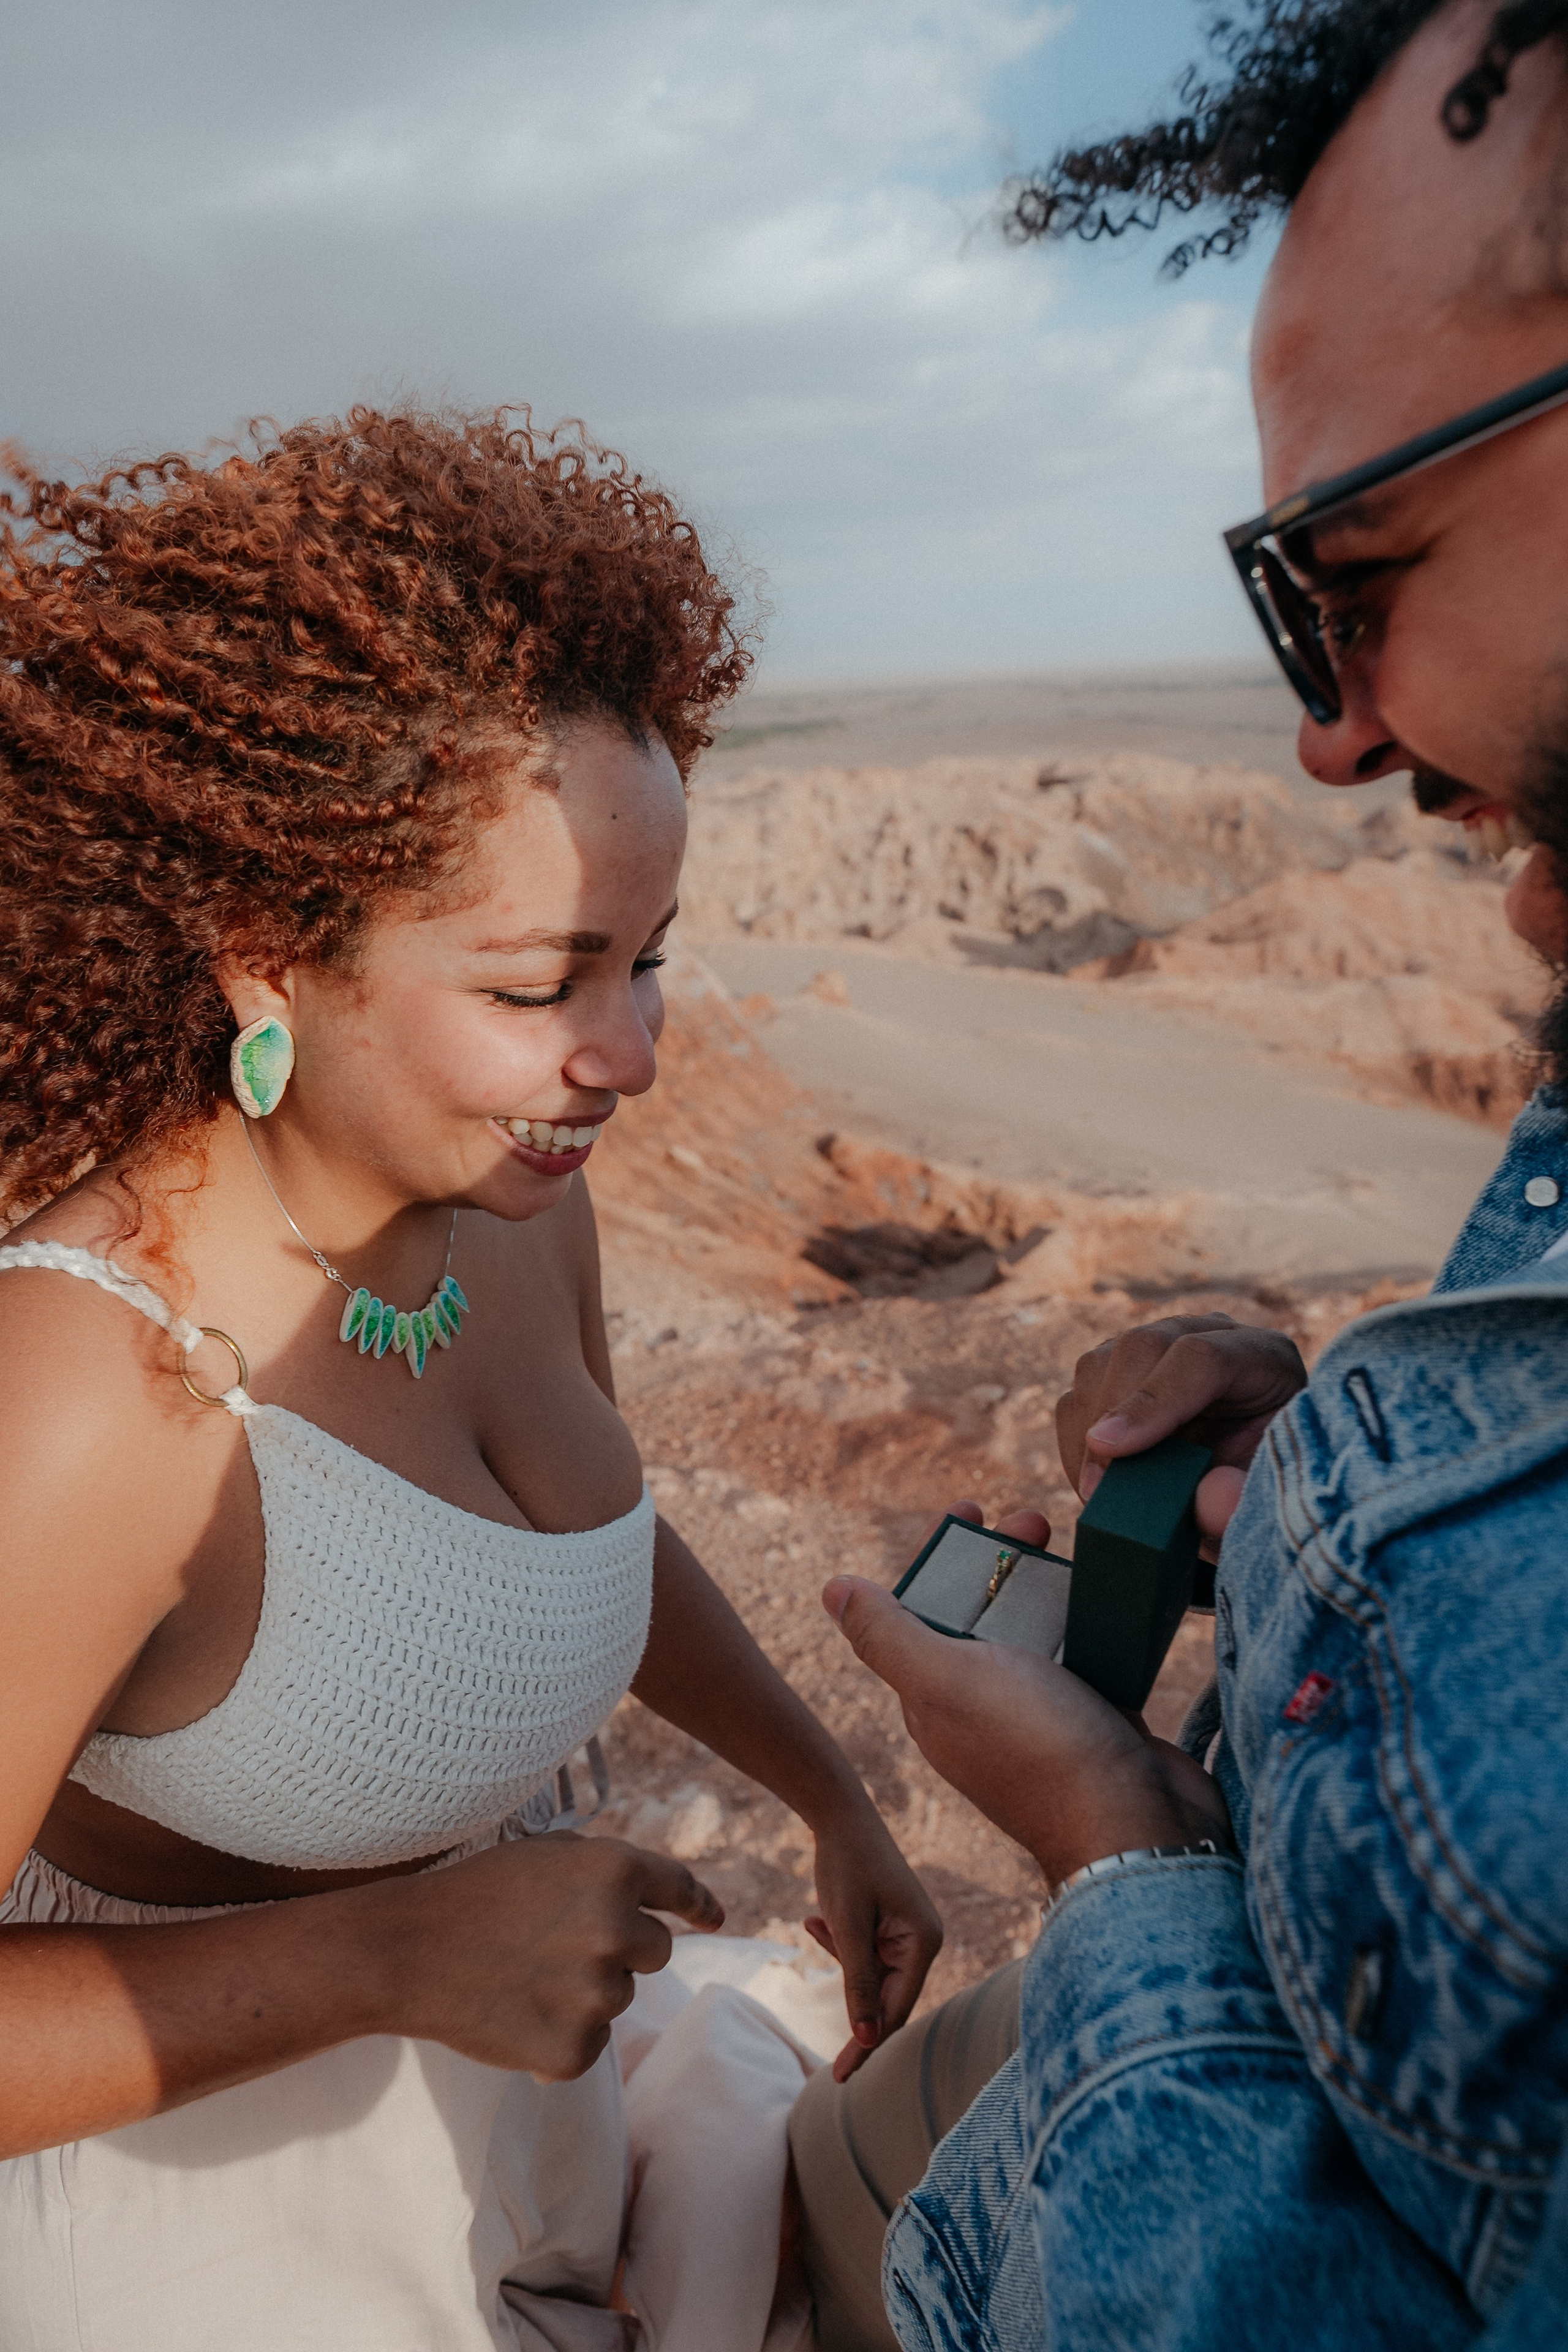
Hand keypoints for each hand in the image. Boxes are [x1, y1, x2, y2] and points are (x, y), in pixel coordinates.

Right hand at [374, 1832, 722, 2079]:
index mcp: (615, 1871)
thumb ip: (609, 1873)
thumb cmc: (476, 1893)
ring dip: (586, 1992)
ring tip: (525, 1976)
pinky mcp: (574, 2049)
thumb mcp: (548, 1855)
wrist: (409, 1951)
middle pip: (657, 1952)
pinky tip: (518, 2014)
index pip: (680, 1889)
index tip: (713, 1917)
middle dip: (622, 1950)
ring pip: (620, 1998)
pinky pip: (590, 2044)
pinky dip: (561, 2037)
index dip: (700, 1903)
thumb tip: (662, 1905)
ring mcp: (598, 1994)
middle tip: (560, 1947)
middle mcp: (617, 1930)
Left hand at [802, 1804, 943, 2082]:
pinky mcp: (889, 1925)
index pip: (896, 2008)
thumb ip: (857, 1983)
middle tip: (830, 2058)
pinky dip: (839, 1945)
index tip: (841, 2075)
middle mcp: (923, 1940)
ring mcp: (907, 1933)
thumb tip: (866, 2038)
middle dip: (851, 2000)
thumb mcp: (847, 1927)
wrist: (838, 1815)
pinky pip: (863, 1955)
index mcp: (924, 1941)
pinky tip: (817, 1920)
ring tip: (818, 1922)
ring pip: (870, 1976)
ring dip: (840, 1959)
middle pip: (885, 1997)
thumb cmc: (845, 1866)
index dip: (868, 2042)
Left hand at [823, 1502, 1228, 1886]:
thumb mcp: (946, 1679)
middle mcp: (983, 1707)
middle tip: (1036, 1519)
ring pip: (1036, 1631)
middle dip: (1001, 1558)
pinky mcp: (1094, 1721)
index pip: (921, 1612)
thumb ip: (887, 1636)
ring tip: (1075, 1544)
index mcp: (935, 1699)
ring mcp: (1042, 1716)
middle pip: (982, 1614)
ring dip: (1048, 1581)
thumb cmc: (1037, 1748)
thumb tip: (831, 1590)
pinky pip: (1085, 1655)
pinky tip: (1109, 1592)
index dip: (939, 1556)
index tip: (972, 1508)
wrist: (1136, 1828)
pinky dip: (1092, 1620)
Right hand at [1056, 1315, 1305, 1549]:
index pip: (1202, 1357)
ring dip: (1086, 1432)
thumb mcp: (1272, 1498)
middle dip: (1111, 1417)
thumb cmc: (1267, 1489)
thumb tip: (1209, 1505)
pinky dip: (1075, 1442)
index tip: (1110, 1448)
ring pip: (1099, 1364)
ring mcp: (1161, 1347)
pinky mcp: (1122, 1370)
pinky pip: (1079, 1394)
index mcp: (1263, 1357)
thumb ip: (1246, 1501)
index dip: (1154, 1400)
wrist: (1252, 1481)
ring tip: (1100, 1496)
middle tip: (1097, 1491)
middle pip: (1141, 1348)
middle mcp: (1210, 1335)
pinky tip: (1095, 1483)